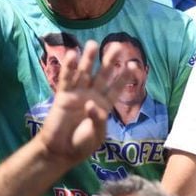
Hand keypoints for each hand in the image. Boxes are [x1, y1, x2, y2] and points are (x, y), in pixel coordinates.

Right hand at [36, 41, 122, 164]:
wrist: (61, 151)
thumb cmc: (82, 144)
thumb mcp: (96, 134)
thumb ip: (97, 120)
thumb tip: (91, 104)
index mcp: (105, 105)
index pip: (117, 87)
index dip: (125, 77)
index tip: (134, 65)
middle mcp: (92, 96)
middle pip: (103, 75)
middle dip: (109, 61)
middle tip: (117, 46)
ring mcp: (78, 94)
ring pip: (84, 73)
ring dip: (88, 59)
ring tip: (92, 43)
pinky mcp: (63, 96)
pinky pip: (66, 80)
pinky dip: (69, 68)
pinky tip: (72, 55)